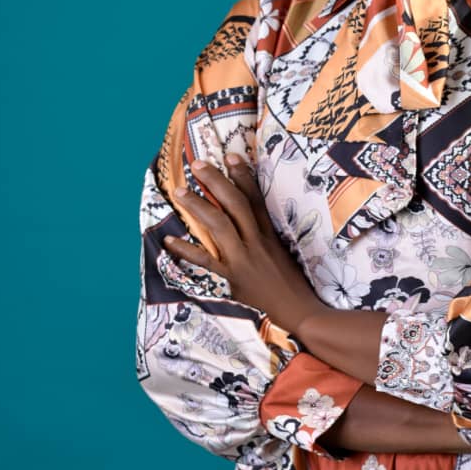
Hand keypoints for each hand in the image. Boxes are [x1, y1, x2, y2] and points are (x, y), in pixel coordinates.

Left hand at [162, 154, 321, 334]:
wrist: (302, 314)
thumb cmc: (293, 286)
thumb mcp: (285, 254)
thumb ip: (268, 238)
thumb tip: (252, 223)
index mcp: (270, 235)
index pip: (256, 198)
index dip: (243, 175)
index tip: (231, 155)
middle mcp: (257, 242)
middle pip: (235, 205)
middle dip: (216, 182)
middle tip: (197, 165)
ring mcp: (244, 260)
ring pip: (219, 226)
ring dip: (198, 207)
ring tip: (180, 192)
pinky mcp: (233, 281)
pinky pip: (206, 262)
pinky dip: (186, 251)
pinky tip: (169, 240)